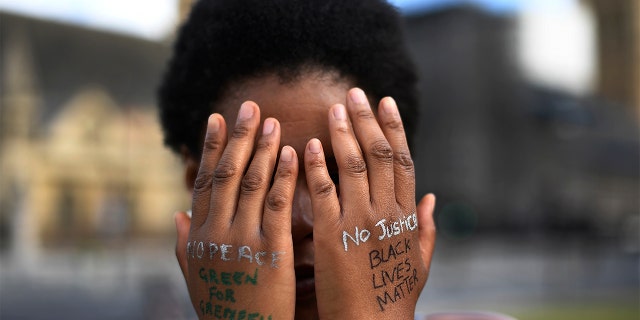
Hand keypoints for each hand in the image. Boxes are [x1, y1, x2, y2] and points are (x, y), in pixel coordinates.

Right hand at [175, 102, 296, 318]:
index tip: (216, 118)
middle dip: (238, 137)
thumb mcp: (196, 276)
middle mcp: (217, 232)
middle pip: (226, 173)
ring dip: (262, 148)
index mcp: (199, 235)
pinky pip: (278, 205)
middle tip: (249, 106)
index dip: (209, 148)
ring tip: (271, 120)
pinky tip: (292, 153)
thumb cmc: (223, 309)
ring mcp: (244, 240)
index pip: (203, 181)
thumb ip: (184, 244)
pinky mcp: (272, 251)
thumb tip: (177, 213)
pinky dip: (284, 176)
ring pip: (251, 183)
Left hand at [304, 88, 435, 318]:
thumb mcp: (420, 262)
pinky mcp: (331, 235)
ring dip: (343, 133)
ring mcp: (359, 222)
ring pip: (354, 165)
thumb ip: (426, 228)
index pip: (403, 161)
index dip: (394, 128)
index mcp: (407, 216)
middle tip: (354, 92)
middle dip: (366, 119)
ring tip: (334, 107)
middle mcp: (387, 213)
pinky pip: (324, 191)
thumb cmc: (393, 297)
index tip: (385, 102)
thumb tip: (432, 198)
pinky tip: (311, 144)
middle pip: (380, 154)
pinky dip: (318, 165)